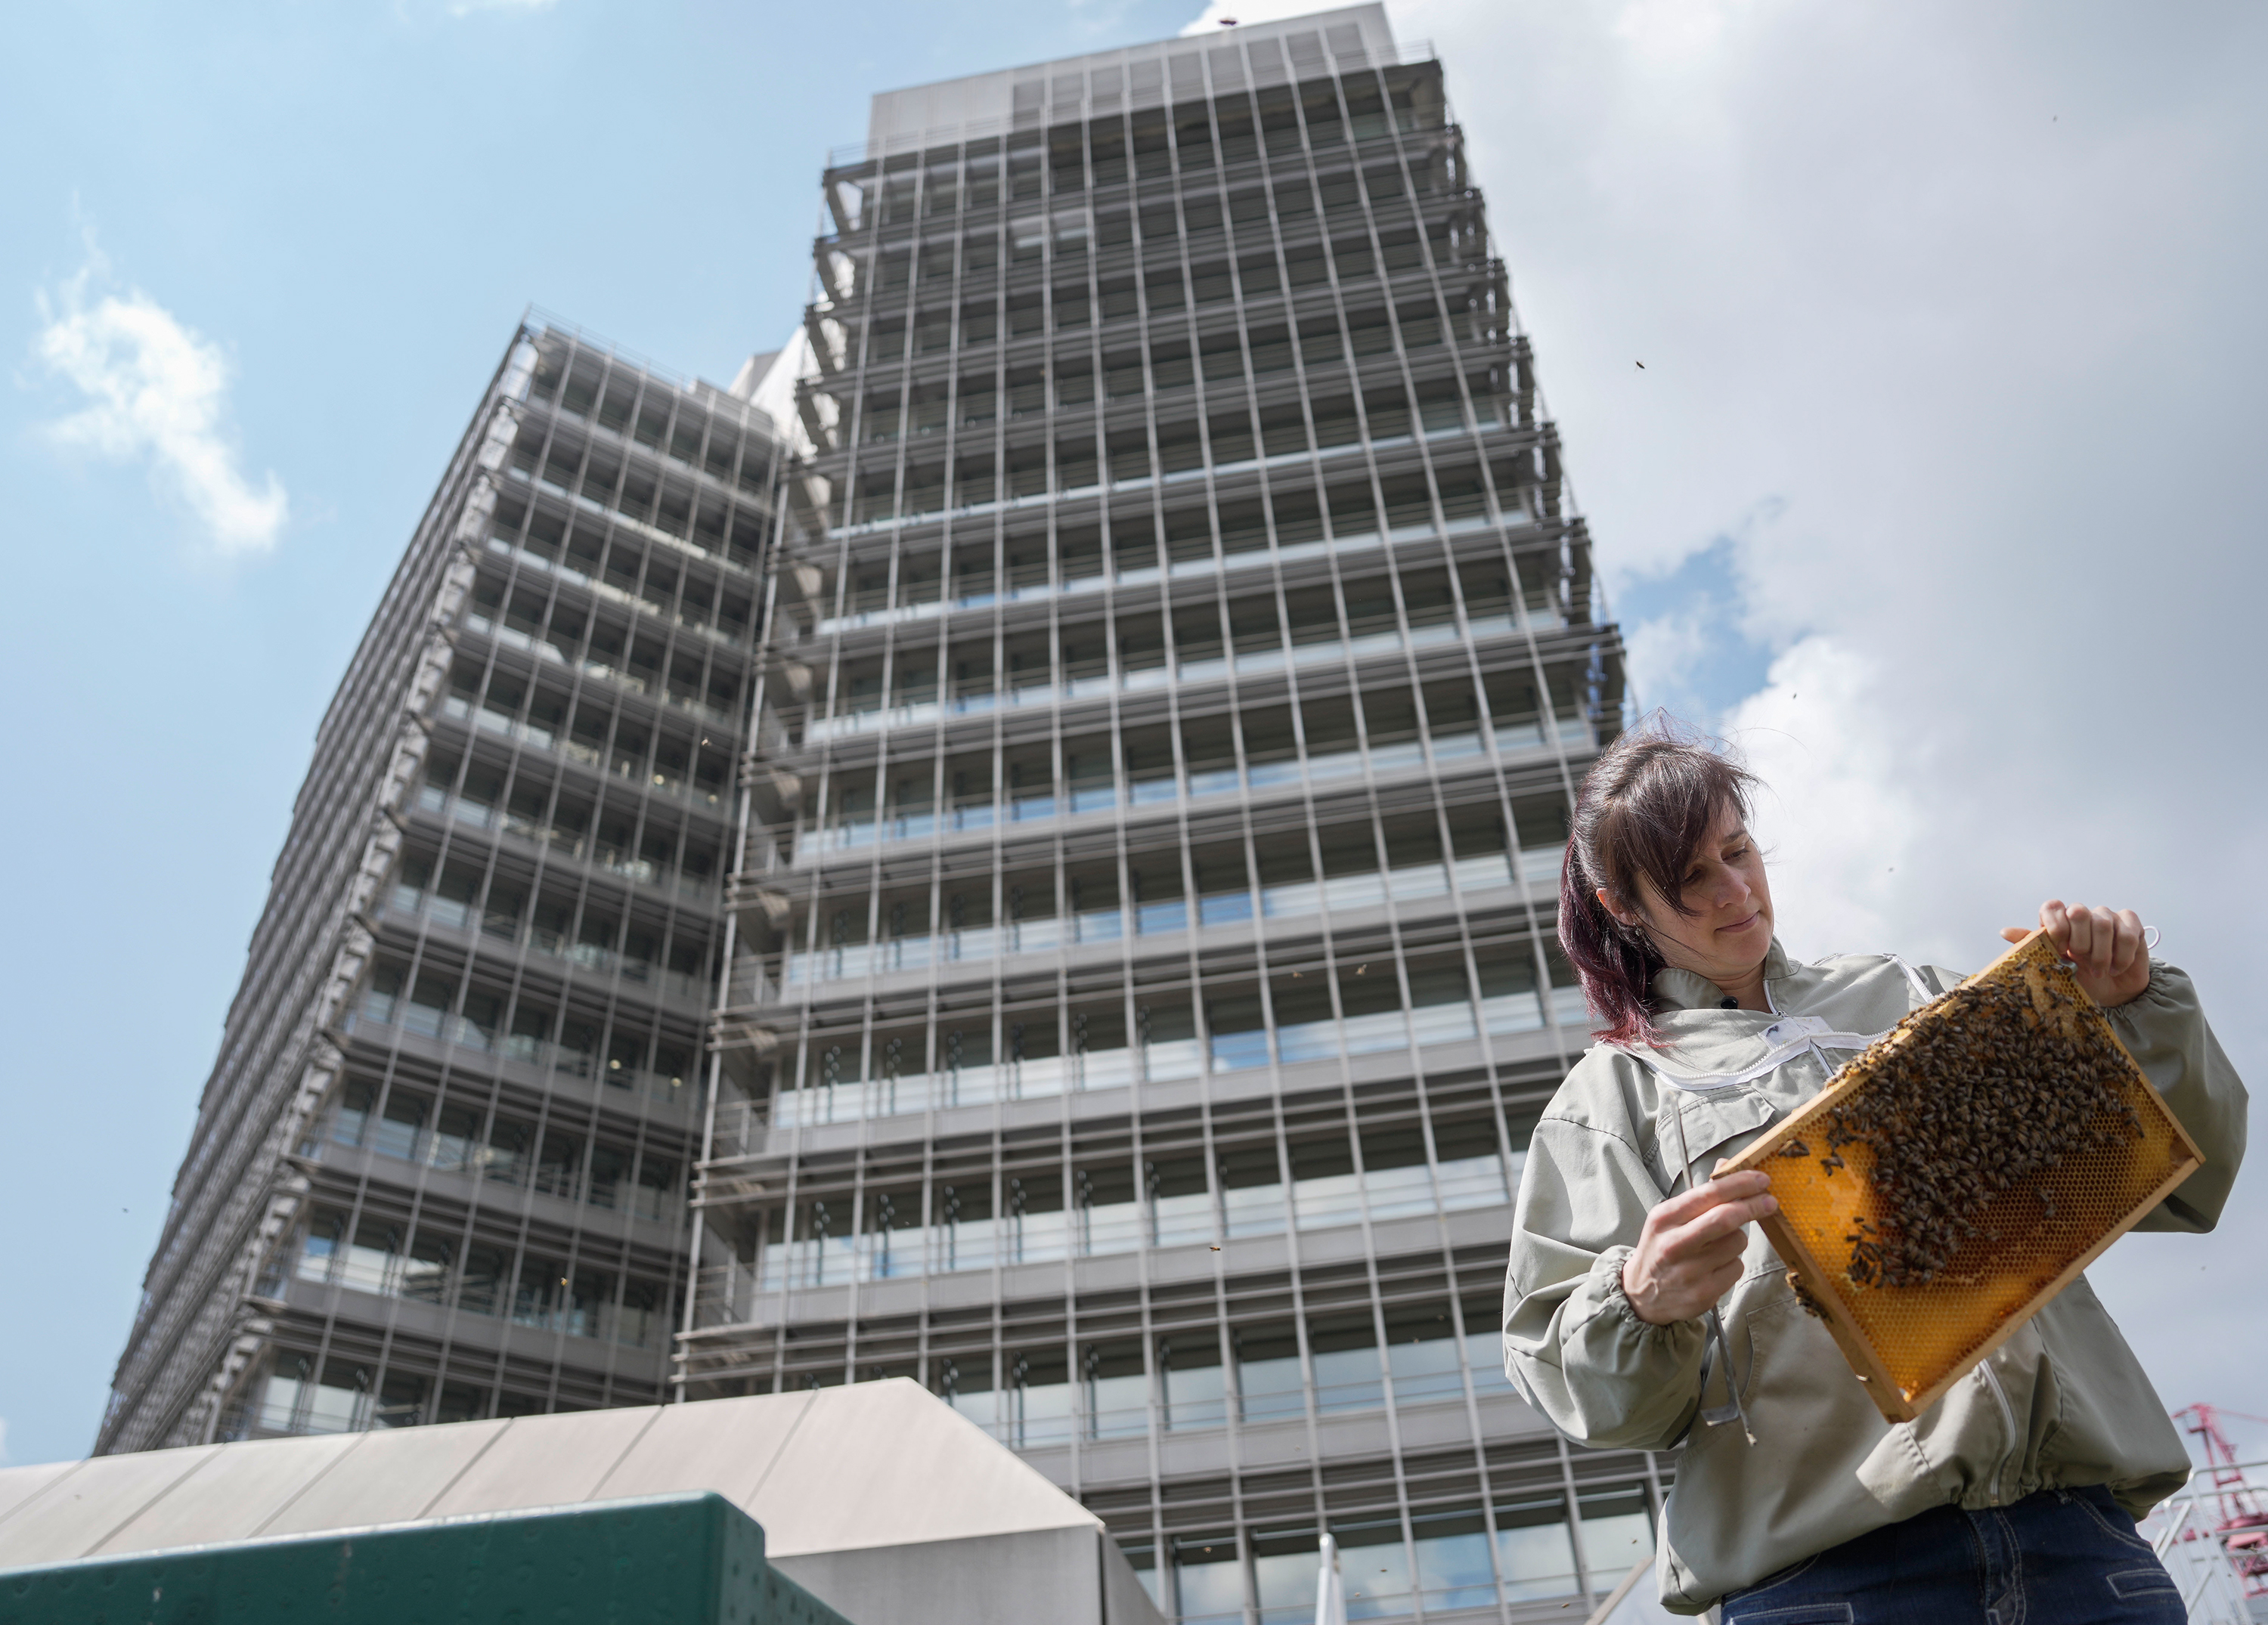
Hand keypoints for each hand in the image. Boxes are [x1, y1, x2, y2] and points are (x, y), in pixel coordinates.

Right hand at [1621, 1170, 1775, 1324]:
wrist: (1641, 1295)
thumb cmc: (1660, 1249)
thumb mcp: (1669, 1218)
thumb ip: (1699, 1195)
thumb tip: (1726, 1166)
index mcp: (1664, 1218)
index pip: (1708, 1193)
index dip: (1740, 1184)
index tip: (1761, 1179)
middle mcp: (1674, 1243)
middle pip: (1726, 1217)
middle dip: (1753, 1206)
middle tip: (1770, 1201)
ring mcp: (1689, 1271)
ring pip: (1737, 1243)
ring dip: (1738, 1239)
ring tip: (1721, 1245)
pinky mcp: (1703, 1293)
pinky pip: (1736, 1268)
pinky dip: (1733, 1263)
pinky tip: (1716, 1266)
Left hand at [2000, 900, 2151, 1007]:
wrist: (2112, 992)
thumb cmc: (2080, 977)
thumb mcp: (2054, 966)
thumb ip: (2032, 946)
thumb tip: (2005, 931)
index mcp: (2061, 922)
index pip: (2051, 906)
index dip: (2055, 927)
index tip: (2060, 950)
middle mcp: (2082, 915)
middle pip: (2078, 911)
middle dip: (2081, 943)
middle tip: (2083, 962)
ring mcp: (2107, 917)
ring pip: (2103, 923)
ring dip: (2102, 954)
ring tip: (2101, 971)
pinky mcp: (2131, 924)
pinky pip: (2128, 932)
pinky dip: (2123, 954)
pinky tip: (2118, 967)